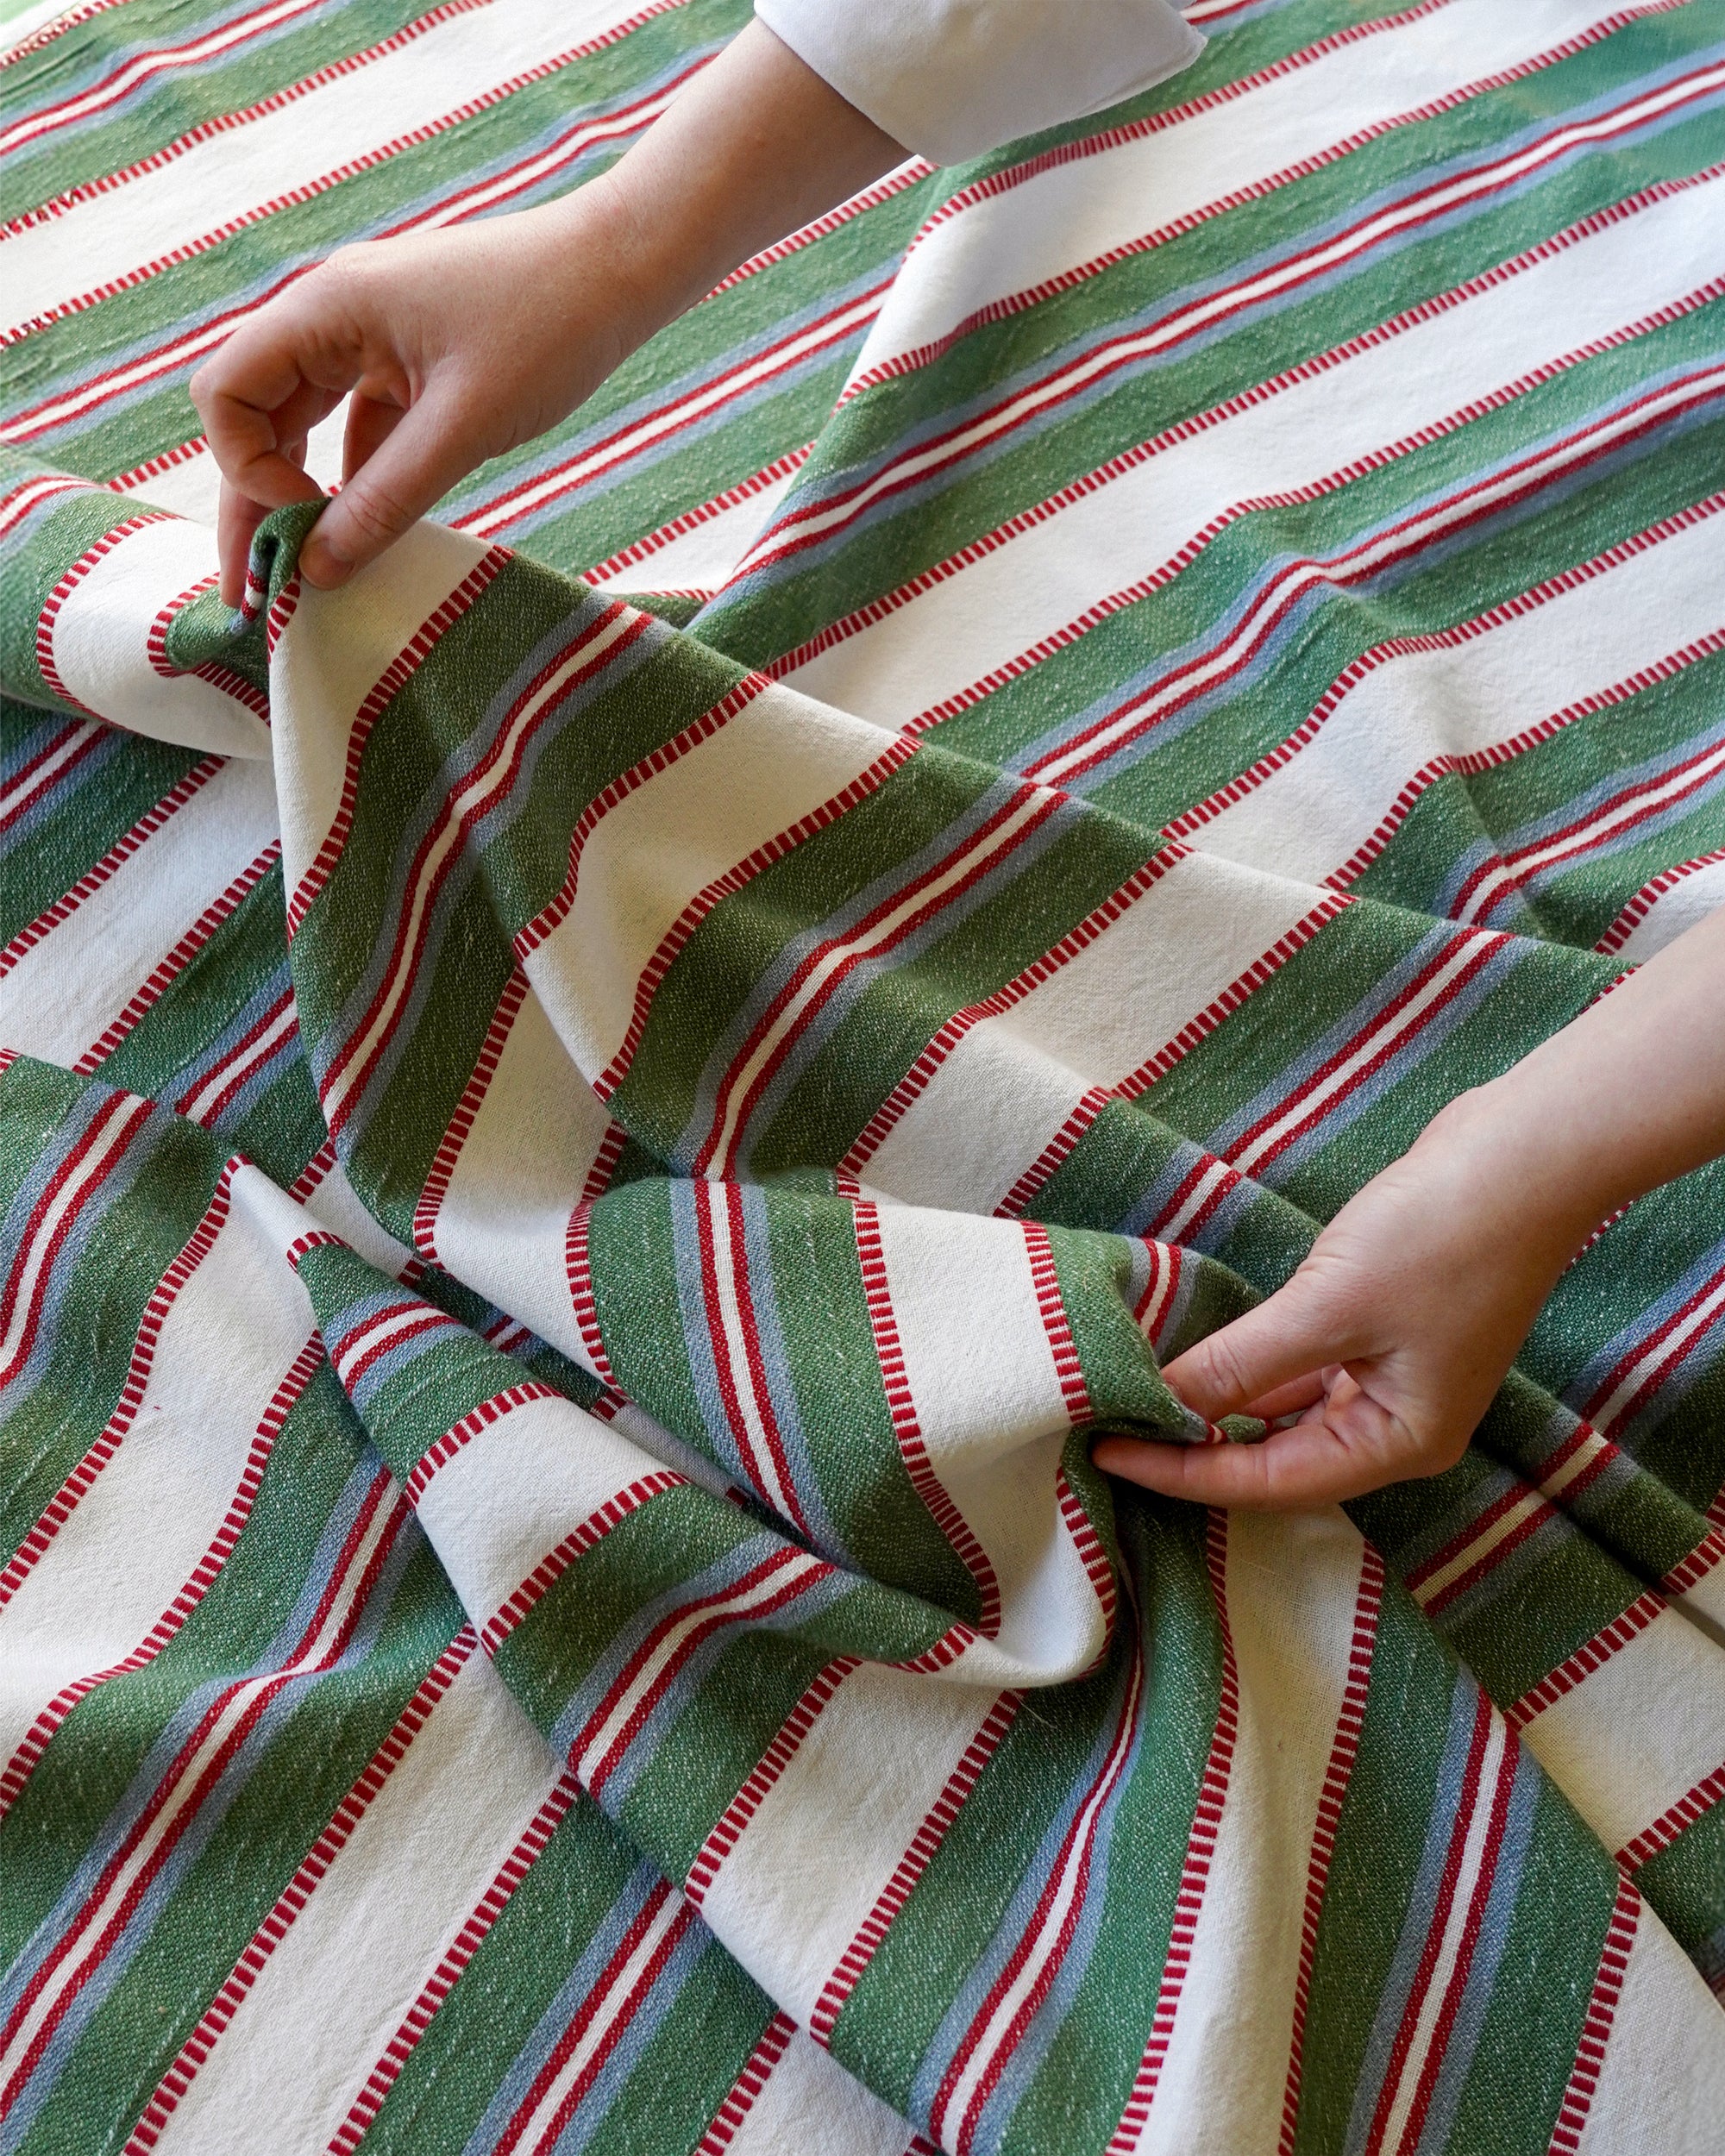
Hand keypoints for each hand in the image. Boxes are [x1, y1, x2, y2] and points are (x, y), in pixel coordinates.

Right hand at [191, 201, 639, 603]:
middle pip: (256, 416)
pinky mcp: (411, 362)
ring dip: (301, 495)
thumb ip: (386, 499)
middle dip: (254, 502)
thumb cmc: (548, 326)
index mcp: (326, 309)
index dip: (246, 471)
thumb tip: (317, 570)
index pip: (228, 395)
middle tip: (256, 592)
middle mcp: (333, 317)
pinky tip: (365, 536)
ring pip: (305, 425)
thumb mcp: (464, 427)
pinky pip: (360, 427)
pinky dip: (356, 480)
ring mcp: (370, 338)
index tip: (302, 527)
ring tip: (302, 575)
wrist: (622, 268)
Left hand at [1093, 1088, 1589, 1507]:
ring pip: (1285, 1411)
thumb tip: (1158, 1404)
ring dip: (1217, 1404)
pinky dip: (1249, 1364)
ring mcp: (1393, 1377)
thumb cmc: (1442, 1237)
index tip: (1105, 1451)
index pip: (1267, 1481)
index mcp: (1399, 1443)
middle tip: (1107, 1430)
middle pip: (1276, 1459)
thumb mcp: (1328, 1307)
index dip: (1181, 1470)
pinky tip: (1196, 1355)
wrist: (1527, 1153)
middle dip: (1195, 1448)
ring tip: (1136, 1395)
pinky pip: (1300, 1366)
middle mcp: (1397, 1426)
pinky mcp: (1382, 1328)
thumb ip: (1241, 1365)